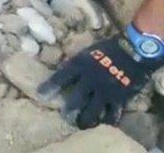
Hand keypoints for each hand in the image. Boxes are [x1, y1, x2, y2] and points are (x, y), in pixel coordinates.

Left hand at [38, 37, 161, 128]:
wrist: (132, 51)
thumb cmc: (107, 48)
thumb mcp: (86, 52)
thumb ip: (75, 63)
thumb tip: (60, 69)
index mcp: (80, 66)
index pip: (61, 77)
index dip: (50, 86)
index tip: (40, 95)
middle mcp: (90, 80)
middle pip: (75, 99)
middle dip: (68, 109)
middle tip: (63, 116)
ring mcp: (104, 90)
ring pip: (92, 110)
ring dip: (85, 119)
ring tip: (81, 124)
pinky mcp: (118, 97)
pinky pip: (112, 113)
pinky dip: (108, 119)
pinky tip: (103, 123)